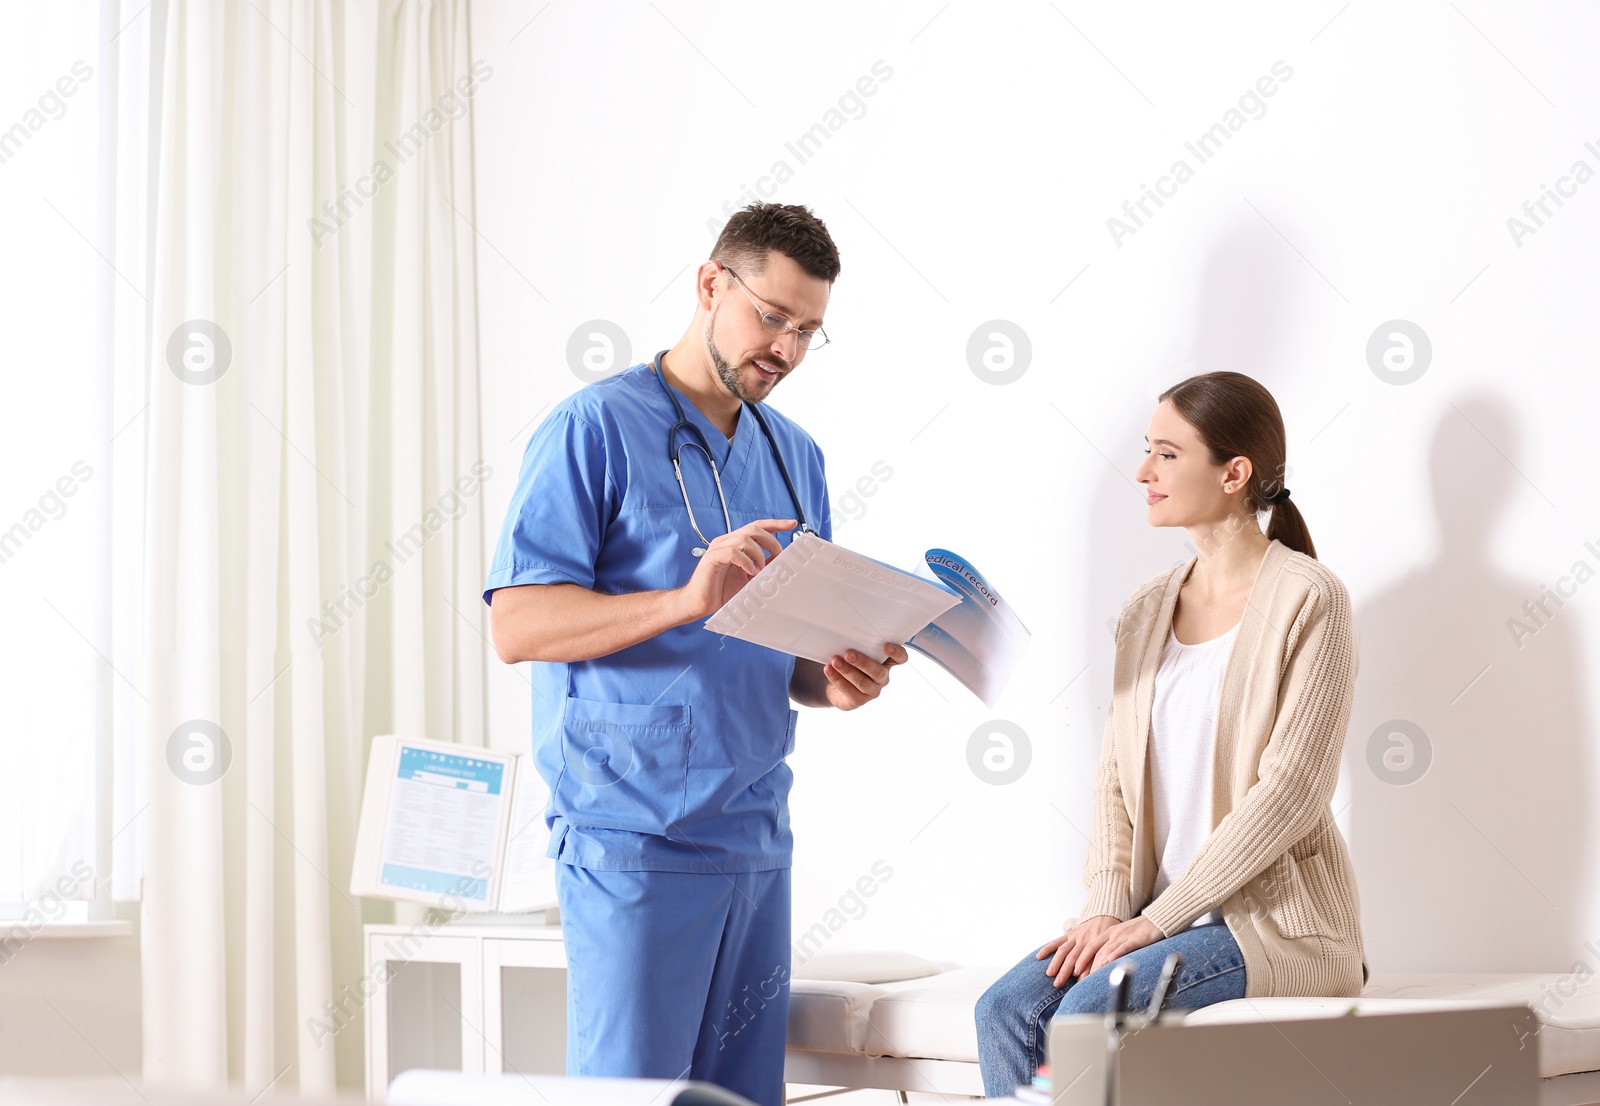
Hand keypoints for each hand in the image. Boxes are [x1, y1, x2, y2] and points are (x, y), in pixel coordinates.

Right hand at [677, 519, 795, 620]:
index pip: (757, 526)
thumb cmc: (720, 591)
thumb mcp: (748, 578)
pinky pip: (732, 552)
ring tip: (758, 571)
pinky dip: (745, 561)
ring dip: (757, 554)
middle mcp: (726, 542)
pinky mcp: (712, 559)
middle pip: (754, 529)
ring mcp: (718, 549)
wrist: (698, 603)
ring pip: (744, 538)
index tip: (792, 523)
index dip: (775, 524)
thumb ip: (761, 567)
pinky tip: (748, 572)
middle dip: (770, 542)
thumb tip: (781, 562)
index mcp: (735, 544)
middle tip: (777, 558)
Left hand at [820, 643, 907, 710]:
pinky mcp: (858, 700)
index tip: (887, 646)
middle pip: (878, 671)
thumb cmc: (849, 663)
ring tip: (835, 661)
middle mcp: (882, 678)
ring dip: (847, 670)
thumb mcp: (855, 651)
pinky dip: (837, 679)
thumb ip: (857, 644)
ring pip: (862, 682)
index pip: (901, 659)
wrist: (835, 685)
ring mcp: (872, 691)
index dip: (897, 653)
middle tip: (848, 654)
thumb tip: (845, 633)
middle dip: (863, 662)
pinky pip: (849, 691)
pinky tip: (829, 670)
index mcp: (886, 663)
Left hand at [1037, 914, 1164, 985]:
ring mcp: (1121, 936)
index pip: (1087, 946)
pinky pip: (1121, 948)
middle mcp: (1111, 934)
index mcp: (1106, 933)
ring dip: (1092, 964)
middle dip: (1077, 963)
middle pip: (1090, 949)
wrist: (1157, 920)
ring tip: (1083, 977)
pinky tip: (1106, 964)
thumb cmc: (1140, 932)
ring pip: (1103, 951)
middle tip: (1068, 977)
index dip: (1076, 958)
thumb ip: (1110, 949)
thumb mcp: (1121, 938)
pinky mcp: (1134, 939)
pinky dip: (1113, 956)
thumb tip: (1101, 965)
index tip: (1068, 971)